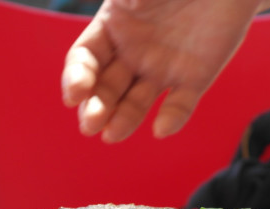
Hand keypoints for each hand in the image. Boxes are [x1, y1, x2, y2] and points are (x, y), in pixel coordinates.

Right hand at [62, 0, 269, 142]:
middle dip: (96, 107)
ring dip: (124, 120)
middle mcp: (133, 53)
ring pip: (137, 102)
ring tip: (113, 135)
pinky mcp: (195, 78)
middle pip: (106, 88)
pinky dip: (172, 118)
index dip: (76, 78)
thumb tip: (122, 4)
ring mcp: (162, 68)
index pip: (85, 59)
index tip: (74, 95)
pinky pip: (181, 104)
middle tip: (90, 125)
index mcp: (113, 27)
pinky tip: (162, 128)